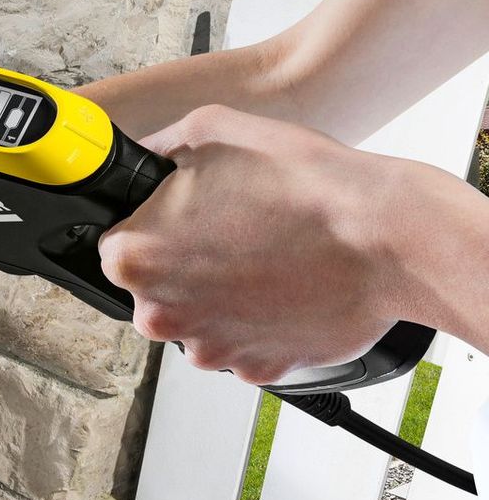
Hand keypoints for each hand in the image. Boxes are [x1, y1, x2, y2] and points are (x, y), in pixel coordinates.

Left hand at [98, 105, 418, 384]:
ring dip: (219, 296)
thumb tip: (139, 157)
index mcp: (135, 257)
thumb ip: (156, 150)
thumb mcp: (209, 130)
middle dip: (182, 266)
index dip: (149, 228)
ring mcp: (207, 348)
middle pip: (152, 290)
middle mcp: (160, 312)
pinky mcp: (254, 369)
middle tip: (230, 234)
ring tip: (264, 258)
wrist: (385, 237)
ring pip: (196, 320)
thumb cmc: (303, 185)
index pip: (114, 247)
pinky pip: (241, 345)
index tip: (178, 222)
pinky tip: (284, 288)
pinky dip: (257, 322)